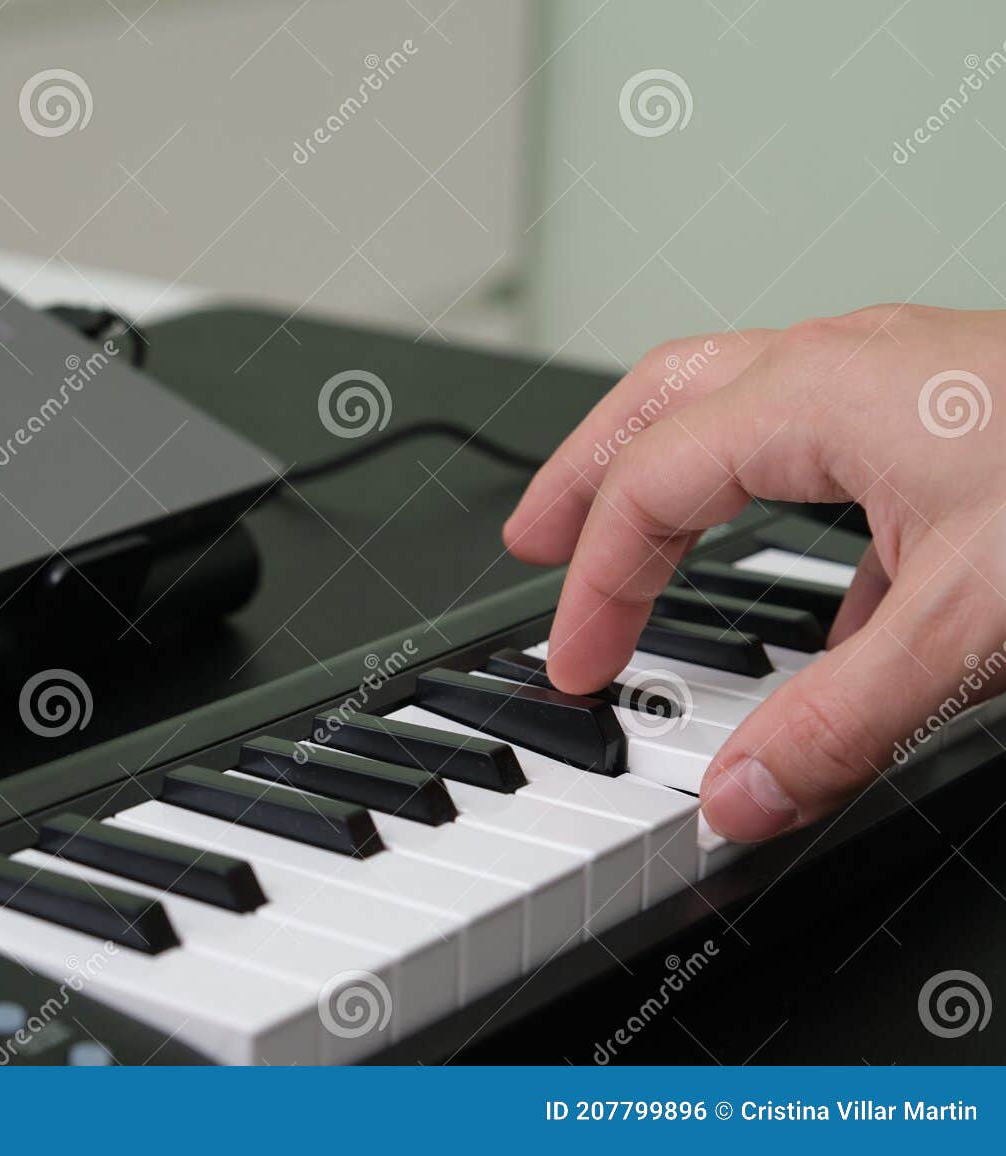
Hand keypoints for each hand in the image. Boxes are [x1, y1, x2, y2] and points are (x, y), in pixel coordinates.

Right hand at [503, 305, 1005, 841]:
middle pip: (659, 402)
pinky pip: (816, 438)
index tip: (577, 665)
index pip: (650, 488)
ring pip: (730, 399)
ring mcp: (900, 374)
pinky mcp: (950, 410)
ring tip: (623, 536)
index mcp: (820, 396)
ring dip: (660, 471)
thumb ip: (837, 726)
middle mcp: (845, 364)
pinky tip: (807, 594)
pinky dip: (768, 501)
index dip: (594, 583)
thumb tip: (737, 802)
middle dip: (582, 477)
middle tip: (530, 544)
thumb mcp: (969, 635)